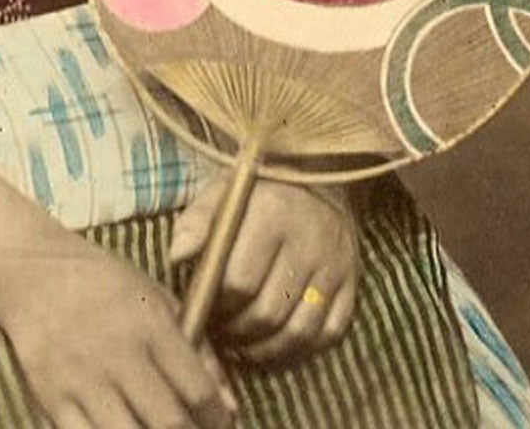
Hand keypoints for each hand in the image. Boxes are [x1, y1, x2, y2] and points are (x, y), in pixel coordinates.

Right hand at [0, 231, 237, 428]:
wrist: (33, 273)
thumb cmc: (105, 286)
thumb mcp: (158, 301)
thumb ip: (198, 351)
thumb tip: (229, 408)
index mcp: (150, 326)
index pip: (198, 391)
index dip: (218, 421)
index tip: (221, 425)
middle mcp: (119, 355)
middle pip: (168, 424)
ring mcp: (83, 380)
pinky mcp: (52, 399)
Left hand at [170, 177, 359, 368]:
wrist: (319, 178)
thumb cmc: (259, 192)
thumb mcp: (223, 192)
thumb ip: (196, 222)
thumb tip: (176, 256)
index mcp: (273, 211)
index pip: (239, 280)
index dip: (216, 304)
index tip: (204, 306)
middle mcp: (309, 239)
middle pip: (268, 312)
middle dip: (237, 331)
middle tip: (220, 329)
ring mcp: (335, 266)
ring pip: (298, 333)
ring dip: (264, 348)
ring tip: (241, 341)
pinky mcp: (352, 285)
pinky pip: (326, 336)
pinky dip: (297, 350)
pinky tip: (272, 343)